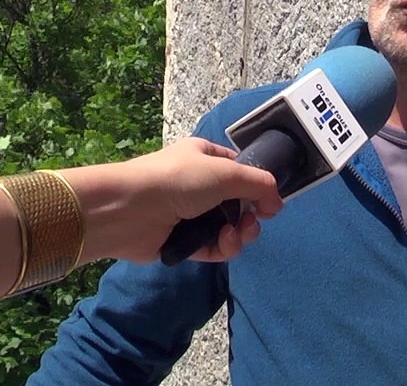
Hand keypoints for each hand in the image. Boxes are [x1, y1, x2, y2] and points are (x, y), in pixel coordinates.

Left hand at [73, 138, 284, 263]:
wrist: (128, 209)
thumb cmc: (178, 179)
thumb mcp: (225, 172)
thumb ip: (259, 184)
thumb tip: (277, 203)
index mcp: (204, 158)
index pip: (239, 170)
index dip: (257, 186)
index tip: (270, 202)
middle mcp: (197, 185)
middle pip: (237, 203)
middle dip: (250, 215)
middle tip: (252, 222)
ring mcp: (189, 215)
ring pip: (228, 228)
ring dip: (239, 234)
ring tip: (236, 234)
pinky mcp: (182, 242)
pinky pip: (213, 247)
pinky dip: (223, 248)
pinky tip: (225, 243)